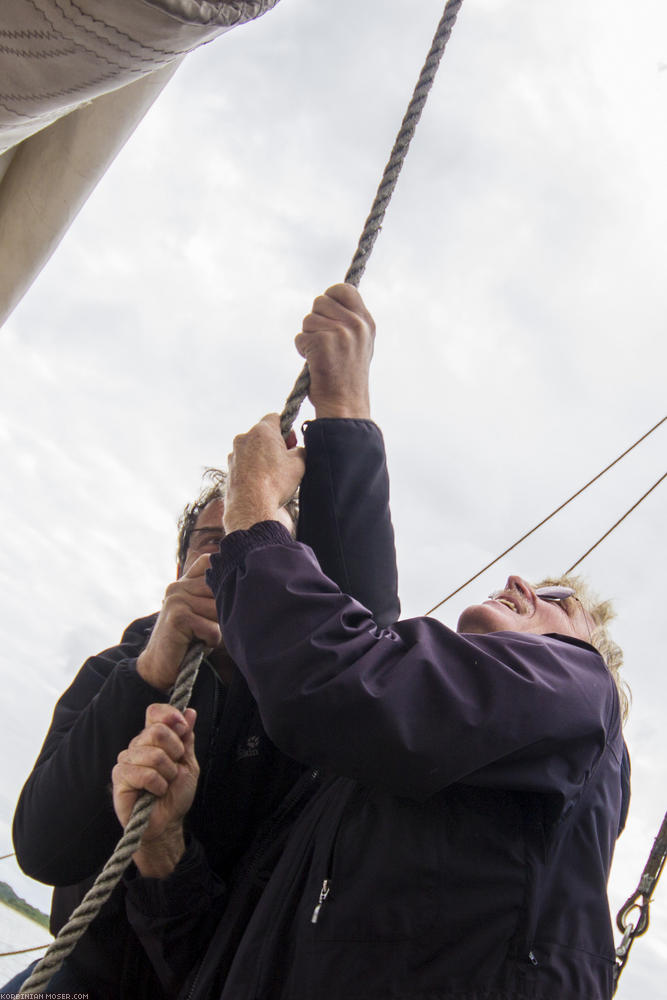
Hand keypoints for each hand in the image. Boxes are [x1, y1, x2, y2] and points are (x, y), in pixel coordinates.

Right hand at [112, 704, 198, 876]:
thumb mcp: (188, 762)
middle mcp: (137, 745)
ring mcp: (126, 760)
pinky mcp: (119, 778)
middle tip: (174, 769)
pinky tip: (155, 792)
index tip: (183, 728)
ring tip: (165, 784)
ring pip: (153, 754)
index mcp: (153, 738)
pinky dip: (157, 785)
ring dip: (167, 773)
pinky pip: (144, 773)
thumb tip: (189, 712)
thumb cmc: (176, 793)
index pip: (155, 712)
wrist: (167, 822)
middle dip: (175, 752)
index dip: (171, 716)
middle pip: (157, 731)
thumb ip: (187, 737)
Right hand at [137, 554, 221, 691]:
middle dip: (223, 610)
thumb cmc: (188, 640)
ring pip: (218, 609)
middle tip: (211, 626)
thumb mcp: (200, 612)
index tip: (230, 589)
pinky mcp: (178, 617)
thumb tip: (246, 585)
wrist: (158, 666)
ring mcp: (177, 600)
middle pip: (220, 588)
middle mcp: (178, 586)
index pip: (209, 561)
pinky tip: (198, 644)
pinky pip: (211, 628)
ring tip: (203, 636)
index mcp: (185, 582)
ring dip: (217, 628)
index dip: (224, 572)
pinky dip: (210, 640)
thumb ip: (213, 596)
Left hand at [223, 414, 304, 532]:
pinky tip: (261, 484)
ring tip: (273, 476)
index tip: (291, 444)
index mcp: (262, 431)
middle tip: (285, 462)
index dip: (287, 429)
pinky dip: (252, 470)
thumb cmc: (276, 483)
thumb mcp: (299, 463)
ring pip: (252, 450)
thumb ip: (300, 449)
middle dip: (275, 444)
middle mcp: (244, 438)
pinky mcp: (229, 469)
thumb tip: (297, 450)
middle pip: (263, 434)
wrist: (251, 507)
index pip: (275, 417)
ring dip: (263, 457)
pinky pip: (244, 464)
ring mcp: (234, 454)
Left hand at [295, 283, 374, 418]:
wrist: (345, 406)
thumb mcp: (358, 345)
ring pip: (308, 320)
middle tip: (324, 344)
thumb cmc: (346, 379)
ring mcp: (341, 332)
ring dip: (308, 338)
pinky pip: (301, 337)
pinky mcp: (323, 342)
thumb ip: (348, 322)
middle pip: (320, 302)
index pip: (343, 289)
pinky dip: (302, 350)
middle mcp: (356, 324)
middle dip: (315, 321)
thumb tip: (326, 302)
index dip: (330, 297)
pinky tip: (315, 364)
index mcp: (366, 322)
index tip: (325, 314)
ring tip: (321, 357)